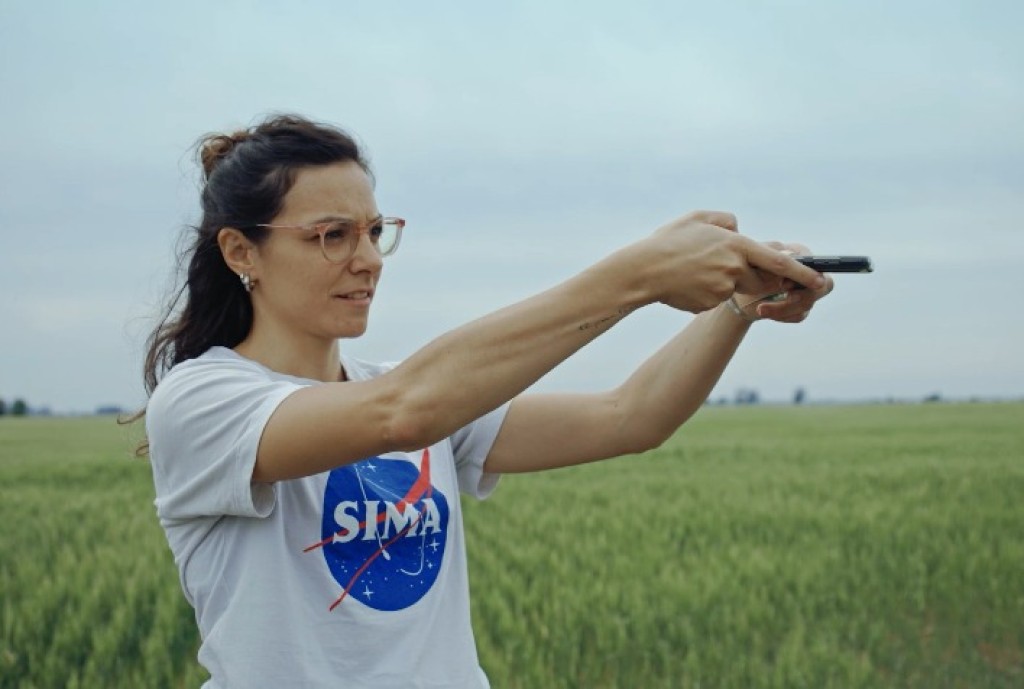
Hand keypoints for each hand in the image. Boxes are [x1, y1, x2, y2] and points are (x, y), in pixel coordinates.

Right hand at [640, 211, 824, 312]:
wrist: (643, 270)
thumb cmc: (668, 241)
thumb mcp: (697, 218)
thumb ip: (725, 220)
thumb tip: (739, 229)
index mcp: (736, 245)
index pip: (779, 262)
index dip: (803, 272)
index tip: (820, 279)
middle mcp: (734, 268)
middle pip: (761, 280)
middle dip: (754, 277)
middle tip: (728, 266)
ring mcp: (722, 289)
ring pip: (736, 289)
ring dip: (725, 282)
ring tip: (697, 270)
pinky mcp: (709, 304)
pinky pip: (716, 299)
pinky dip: (706, 292)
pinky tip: (686, 283)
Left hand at [731, 242, 834, 322]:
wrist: (738, 295)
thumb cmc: (744, 274)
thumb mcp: (753, 265)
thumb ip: (772, 259)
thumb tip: (788, 255)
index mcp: (798, 252)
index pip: (815, 264)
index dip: (802, 277)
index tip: (783, 285)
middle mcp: (807, 269)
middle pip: (822, 286)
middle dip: (796, 298)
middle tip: (774, 301)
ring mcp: (807, 288)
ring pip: (809, 302)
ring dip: (783, 309)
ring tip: (761, 310)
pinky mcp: (802, 304)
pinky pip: (801, 314)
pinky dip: (783, 316)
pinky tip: (766, 313)